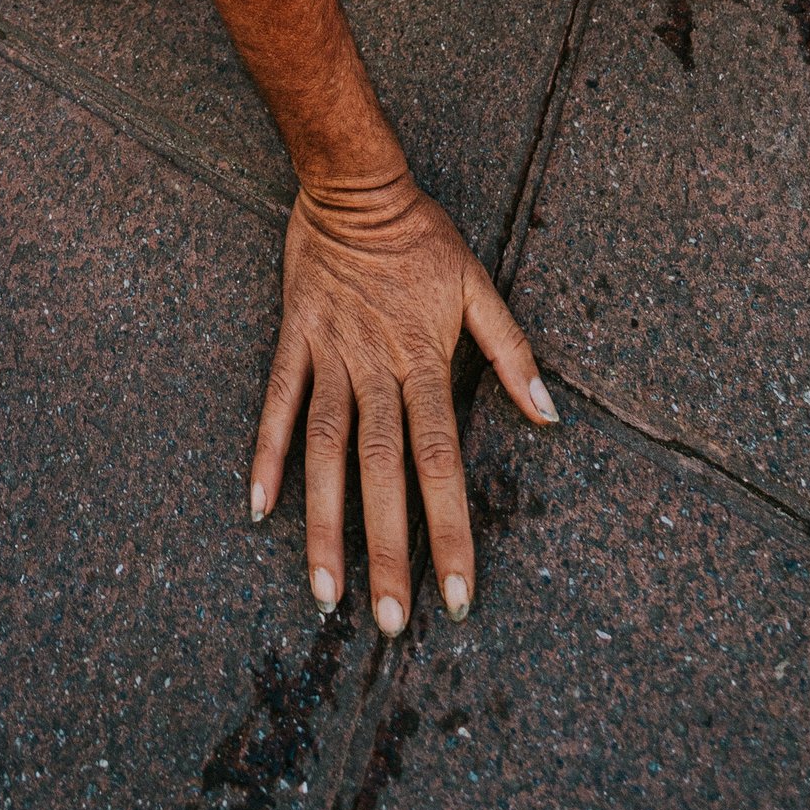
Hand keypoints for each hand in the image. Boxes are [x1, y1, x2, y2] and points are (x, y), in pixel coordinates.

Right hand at [250, 173, 555, 632]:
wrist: (353, 185)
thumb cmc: (423, 238)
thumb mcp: (478, 286)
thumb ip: (512, 354)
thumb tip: (549, 417)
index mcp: (426, 361)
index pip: (441, 461)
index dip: (450, 531)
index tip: (456, 596)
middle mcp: (375, 368)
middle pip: (382, 472)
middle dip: (387, 551)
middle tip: (387, 624)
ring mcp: (329, 356)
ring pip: (325, 451)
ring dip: (323, 524)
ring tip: (324, 594)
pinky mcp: (294, 340)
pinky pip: (277, 403)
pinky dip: (267, 454)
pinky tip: (260, 507)